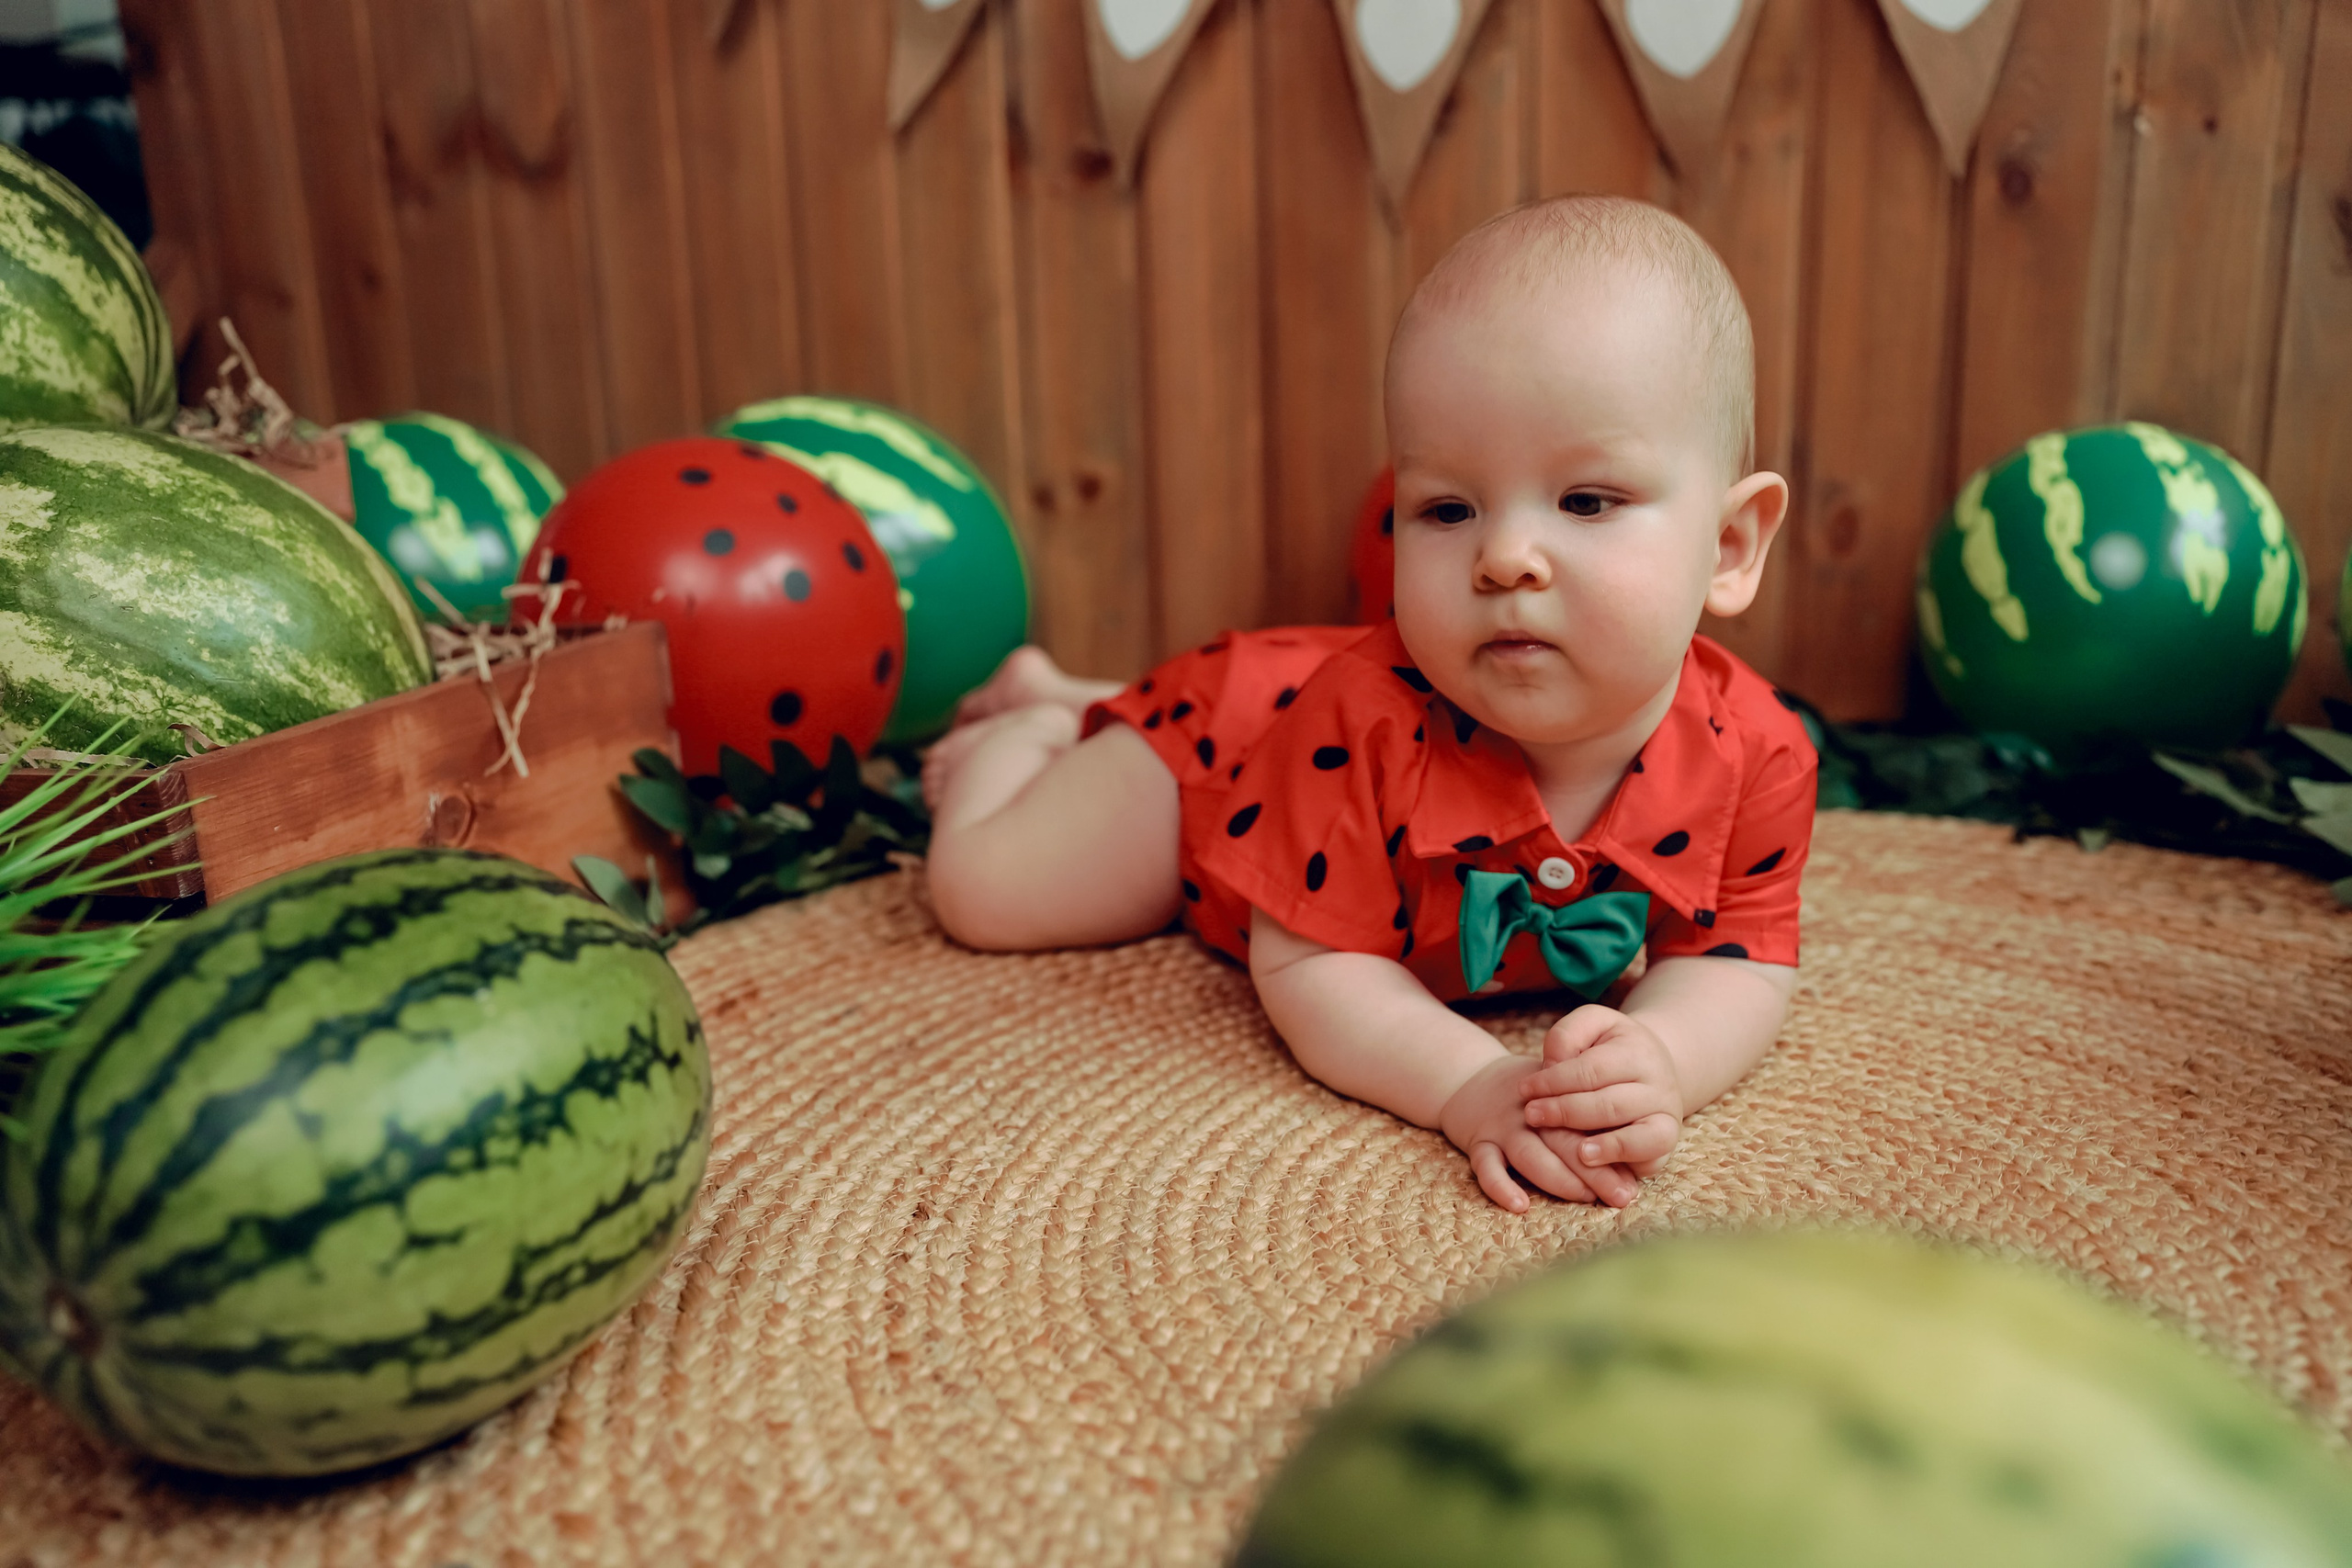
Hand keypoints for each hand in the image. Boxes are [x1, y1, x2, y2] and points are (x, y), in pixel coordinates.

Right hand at [1439, 1055, 1640, 1212]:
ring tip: (1583, 1196)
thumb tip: (1633, 1166)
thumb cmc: (1532, 1099)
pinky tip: (1519, 1205)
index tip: (1633, 1182)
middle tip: (1622, 1196)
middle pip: (1565, 1141)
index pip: (1588, 1126)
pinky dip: (1500, 1186)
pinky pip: (1485, 1166)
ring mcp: (1504, 1127)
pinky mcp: (1478, 1141)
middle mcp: (1533, 1114)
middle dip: (1595, 1171)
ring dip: (1558, 1177)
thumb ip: (1591, 1124)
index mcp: (1558, 1101)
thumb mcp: (1561, 1096)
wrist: (1472, 1077)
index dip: (1613, 1155)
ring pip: (1530, 1154)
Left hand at [1521, 1004, 1685, 1177]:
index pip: (1592, 1070)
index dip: (1554, 1081)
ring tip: (1575, 1152)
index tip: (1524, 1089)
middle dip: (1565, 1113)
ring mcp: (1666, 1116)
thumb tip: (1552, 1066)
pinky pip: (1650, 1158)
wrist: (1654, 1066)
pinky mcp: (1665, 1142)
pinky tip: (1593, 1162)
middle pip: (1610, 1105)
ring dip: (1602, 1146)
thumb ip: (1567, 1035)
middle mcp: (1658, 1086)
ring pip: (1636, 1135)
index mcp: (1638, 1052)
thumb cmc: (1611, 1046)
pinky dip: (1623, 1161)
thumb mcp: (1591, 1024)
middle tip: (1531, 1115)